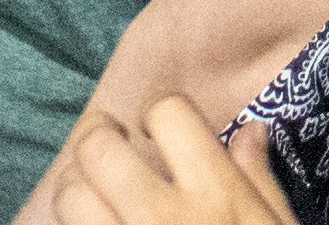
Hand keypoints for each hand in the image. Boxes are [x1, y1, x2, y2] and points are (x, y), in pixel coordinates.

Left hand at [25, 94, 292, 224]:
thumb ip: (260, 181)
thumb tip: (251, 132)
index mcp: (215, 195)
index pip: (168, 115)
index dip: (160, 115)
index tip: (158, 129)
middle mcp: (161, 219)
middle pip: (99, 150)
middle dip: (98, 137)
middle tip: (107, 142)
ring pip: (69, 199)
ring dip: (77, 191)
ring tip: (92, 195)